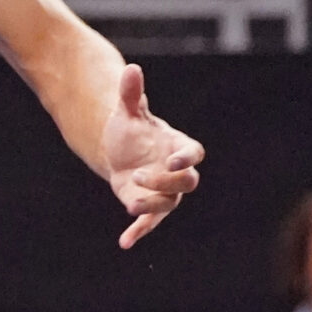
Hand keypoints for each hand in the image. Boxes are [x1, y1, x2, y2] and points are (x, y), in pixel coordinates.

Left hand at [102, 63, 203, 248]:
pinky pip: (149, 223)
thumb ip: (132, 94)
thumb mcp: (128, 113)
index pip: (193, 153)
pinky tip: (124, 242)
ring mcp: (165, 192)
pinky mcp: (149, 207)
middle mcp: (177, 172)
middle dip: (165, 181)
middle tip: (137, 176)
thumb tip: (132, 69)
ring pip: (169, 203)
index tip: (174, 160)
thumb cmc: (131, 130)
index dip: (186, 158)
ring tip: (130, 205)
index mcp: (178, 146)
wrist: (118, 152)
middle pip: (186, 183)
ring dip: (151, 206)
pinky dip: (138, 232)